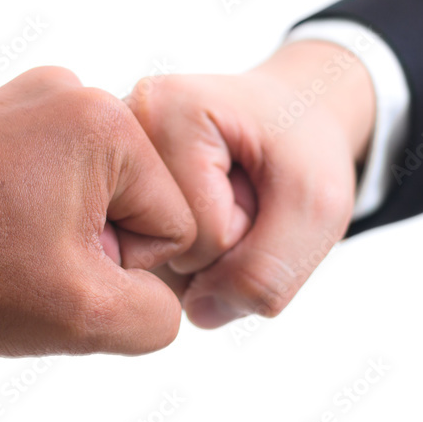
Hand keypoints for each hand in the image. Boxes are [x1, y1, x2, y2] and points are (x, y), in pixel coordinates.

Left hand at [0, 67, 195, 355]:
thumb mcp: (80, 316)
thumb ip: (157, 315)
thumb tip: (156, 293)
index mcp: (107, 123)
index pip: (175, 223)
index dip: (123, 269)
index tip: (53, 270)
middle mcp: (75, 90)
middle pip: (137, 202)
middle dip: (94, 246)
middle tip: (25, 263)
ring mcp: (33, 94)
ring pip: (98, 192)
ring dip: (65, 232)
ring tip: (3, 246)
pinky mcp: (2, 110)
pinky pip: (57, 173)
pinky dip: (36, 209)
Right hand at [126, 40, 375, 327]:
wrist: (290, 118)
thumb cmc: (304, 149)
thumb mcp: (317, 206)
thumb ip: (267, 271)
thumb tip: (197, 313)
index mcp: (165, 108)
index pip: (200, 232)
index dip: (246, 227)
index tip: (257, 179)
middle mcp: (117, 132)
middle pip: (168, 254)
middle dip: (223, 242)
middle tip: (243, 188)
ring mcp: (105, 168)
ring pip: (155, 269)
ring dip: (205, 252)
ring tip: (223, 195)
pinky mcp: (109, 198)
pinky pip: (148, 267)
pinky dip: (187, 255)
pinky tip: (199, 210)